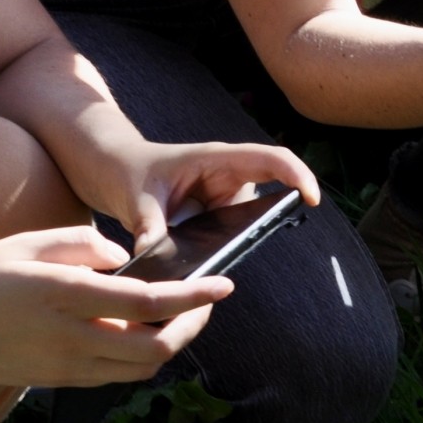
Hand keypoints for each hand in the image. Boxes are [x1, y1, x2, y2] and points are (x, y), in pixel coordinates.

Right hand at [0, 226, 231, 402]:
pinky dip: (139, 356)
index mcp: (64, 295)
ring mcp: (64, 366)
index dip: (194, 296)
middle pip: (155, 350)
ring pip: (139, 370)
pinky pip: (115, 376)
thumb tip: (126, 259)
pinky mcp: (57, 382)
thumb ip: (85, 245)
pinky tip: (140, 330)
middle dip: (192, 329)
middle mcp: (70, 337)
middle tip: (204, 303)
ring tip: (178, 315)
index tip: (225, 285)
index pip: (147, 301)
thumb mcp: (29, 242)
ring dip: (168, 345)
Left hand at [79, 139, 321, 255]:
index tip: (311, 200)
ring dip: (232, 239)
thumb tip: (152, 263)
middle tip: (239, 243)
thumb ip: (148, 228)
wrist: (110, 169)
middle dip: (263, 220)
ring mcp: (222, 196)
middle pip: (266, 195)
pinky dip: (217, 247)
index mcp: (218, 159)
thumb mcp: (135, 198)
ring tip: (197, 249)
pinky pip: (228, 233)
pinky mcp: (214, 215)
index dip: (298, 175)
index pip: (272, 160)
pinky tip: (191, 257)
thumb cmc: (126, 171)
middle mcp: (228, 176)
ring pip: (245, 221)